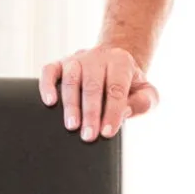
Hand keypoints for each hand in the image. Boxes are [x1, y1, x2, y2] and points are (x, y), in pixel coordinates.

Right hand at [40, 46, 157, 141]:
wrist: (116, 62)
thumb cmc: (131, 84)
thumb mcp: (147, 93)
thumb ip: (143, 103)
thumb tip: (123, 112)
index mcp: (121, 62)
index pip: (116, 89)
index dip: (112, 112)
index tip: (107, 132)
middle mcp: (97, 57)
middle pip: (92, 86)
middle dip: (90, 113)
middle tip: (88, 136)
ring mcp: (77, 59)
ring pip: (70, 79)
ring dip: (71, 104)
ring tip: (72, 126)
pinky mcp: (61, 63)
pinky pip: (50, 70)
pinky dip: (47, 85)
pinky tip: (49, 102)